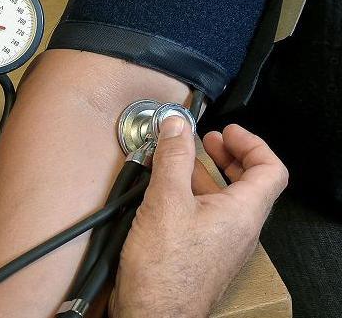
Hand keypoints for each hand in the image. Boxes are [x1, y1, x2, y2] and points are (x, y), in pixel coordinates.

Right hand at [110, 118, 287, 317]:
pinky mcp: (205, 256)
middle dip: (228, 156)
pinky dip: (194, 197)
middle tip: (207, 141)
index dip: (252, 144)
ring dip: (205, 176)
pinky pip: (209, 218)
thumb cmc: (165, 270)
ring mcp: (224, 245)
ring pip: (226, 201)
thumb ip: (173, 158)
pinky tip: (166, 195)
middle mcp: (240, 230)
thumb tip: (177, 126)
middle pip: (250, 184)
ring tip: (178, 163)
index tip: (227, 132)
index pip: (270, 169)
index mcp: (243, 213)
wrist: (154, 315)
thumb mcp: (166, 201)